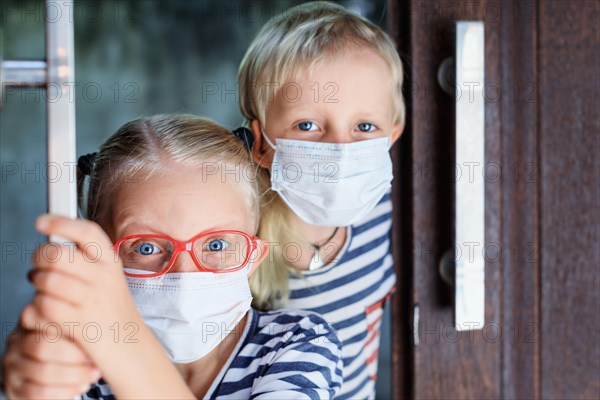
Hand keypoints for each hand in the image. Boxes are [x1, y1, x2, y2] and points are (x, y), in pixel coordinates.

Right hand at [2, 323, 99, 398]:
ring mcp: (13, 366)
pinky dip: (64, 391)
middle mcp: (16, 342)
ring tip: (94, 374)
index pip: (49, 322)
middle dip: (75, 357)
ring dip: (74, 375)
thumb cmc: (68, 348)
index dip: (74, 332)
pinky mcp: (14, 388)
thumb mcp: (70, 332)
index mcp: (31, 321)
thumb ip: (77, 325)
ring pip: (43, 372)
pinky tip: (81, 386)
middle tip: (96, 361)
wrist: (52, 373)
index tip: (98, 338)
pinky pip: (38, 392)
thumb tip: (99, 323)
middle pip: (44, 347)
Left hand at [22, 215, 144, 372]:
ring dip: (37, 286)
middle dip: (39, 258)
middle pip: (58, 254)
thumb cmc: (111, 312)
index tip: (41, 222)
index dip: (61, 223)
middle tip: (39, 266)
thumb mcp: (106, 280)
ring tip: (45, 292)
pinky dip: (37, 309)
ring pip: (47, 280)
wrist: (130, 349)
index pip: (87, 232)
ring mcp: (94, 300)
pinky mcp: (80, 323)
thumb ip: (84, 261)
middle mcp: (105, 278)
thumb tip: (49, 244)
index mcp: (110, 263)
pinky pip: (43, 306)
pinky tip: (47, 312)